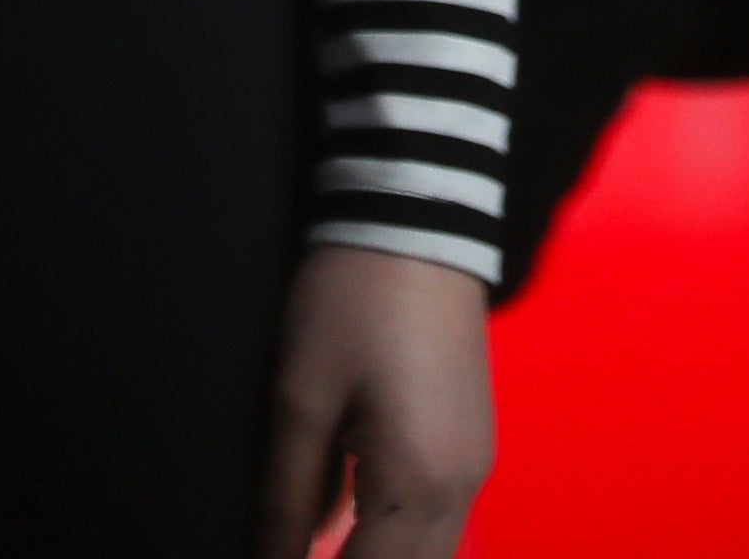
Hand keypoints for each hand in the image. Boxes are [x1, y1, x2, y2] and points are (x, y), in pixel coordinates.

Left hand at [256, 247, 493, 558]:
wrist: (416, 222)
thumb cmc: (352, 300)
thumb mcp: (300, 396)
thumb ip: (287, 494)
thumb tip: (273, 558)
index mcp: (416, 483)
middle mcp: (461, 489)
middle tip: (291, 555)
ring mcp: (474, 468)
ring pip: (430, 554)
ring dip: (378, 556)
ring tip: (319, 546)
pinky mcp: (471, 446)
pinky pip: (438, 520)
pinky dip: (397, 537)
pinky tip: (350, 524)